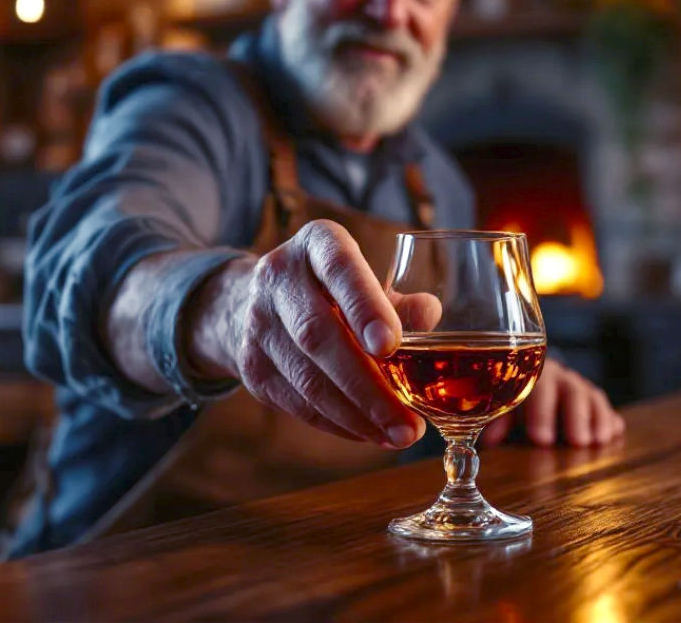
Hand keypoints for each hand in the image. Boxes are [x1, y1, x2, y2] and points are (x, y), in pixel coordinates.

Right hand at [187, 219, 424, 447]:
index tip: (390, 344)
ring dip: (358, 415)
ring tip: (399, 435)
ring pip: (307, 378)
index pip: (339, 268)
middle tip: (409, 423)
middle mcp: (279, 277)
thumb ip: (400, 302)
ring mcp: (258, 324)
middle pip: (318, 335)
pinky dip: (339, 424)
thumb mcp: (366, 281)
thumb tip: (429, 316)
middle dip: (368, 385)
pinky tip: (371, 433)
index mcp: (317, 244)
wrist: (251, 303)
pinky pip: (297, 403)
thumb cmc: (332, 291)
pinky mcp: (252, 367)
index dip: (364, 306)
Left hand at [481, 358, 624, 447]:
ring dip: (598, 417)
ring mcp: (578, 386)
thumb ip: (498, 419)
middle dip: (575, 416)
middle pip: (570, 390)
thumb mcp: (503, 406)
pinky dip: (610, 418)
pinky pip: (604, 405)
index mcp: (532, 375)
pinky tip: (616, 432)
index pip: (537, 388)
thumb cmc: (512, 397)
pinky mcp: (593, 399)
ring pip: (592, 395)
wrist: (528, 378)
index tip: (541, 439)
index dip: (541, 413)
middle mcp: (558, 377)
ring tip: (600, 441)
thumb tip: (489, 440)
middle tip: (578, 442)